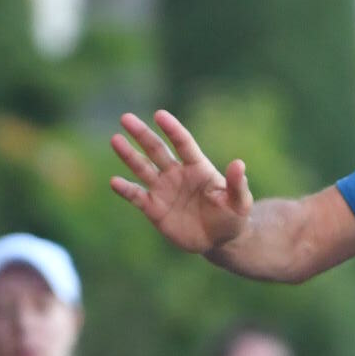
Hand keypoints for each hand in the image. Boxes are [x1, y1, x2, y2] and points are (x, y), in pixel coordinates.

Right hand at [109, 111, 253, 254]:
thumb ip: (237, 184)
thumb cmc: (232, 217)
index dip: (172, 130)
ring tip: (115, 139)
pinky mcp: (154, 209)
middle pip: (157, 150)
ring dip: (129, 155)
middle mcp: (177, 174)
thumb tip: (239, 164)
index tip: (160, 115)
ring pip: (142, 168)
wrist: (219, 240)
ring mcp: (163, 190)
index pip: (183, 144)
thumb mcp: (240, 203)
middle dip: (142, 134)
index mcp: (198, 168)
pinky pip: (137, 196)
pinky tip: (114, 181)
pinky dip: (125, 189)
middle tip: (126, 118)